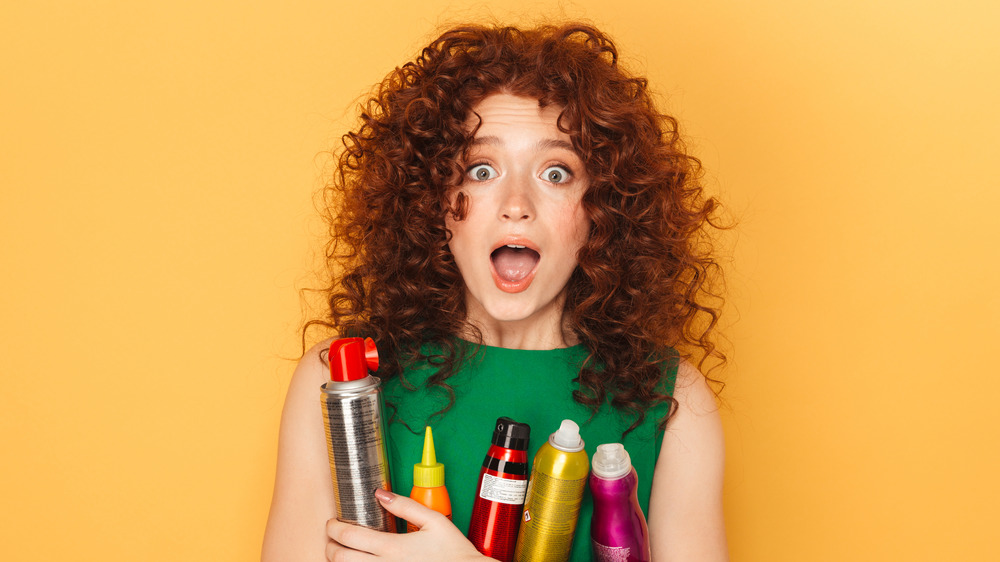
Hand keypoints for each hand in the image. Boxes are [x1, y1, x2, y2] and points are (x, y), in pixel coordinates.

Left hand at [326, 489, 488, 561]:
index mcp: (393, 547)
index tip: (332, 522)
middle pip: (340, 558)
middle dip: (329, 545)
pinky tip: (360, 561)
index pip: (350, 536)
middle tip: (331, 537)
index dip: (334, 527)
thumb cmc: (453, 552)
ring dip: (340, 560)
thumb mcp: (434, 520)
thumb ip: (405, 505)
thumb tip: (381, 494)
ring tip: (343, 550)